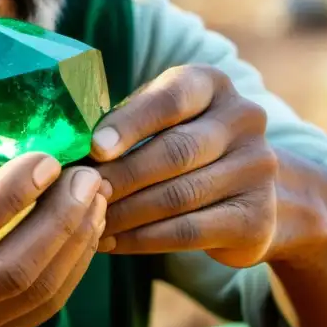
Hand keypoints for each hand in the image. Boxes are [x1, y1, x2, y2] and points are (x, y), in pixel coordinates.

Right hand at [0, 110, 106, 326]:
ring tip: (94, 196)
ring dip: (75, 243)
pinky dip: (68, 267)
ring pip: (35, 294)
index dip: (14, 192)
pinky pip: (38, 309)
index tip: (49, 158)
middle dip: (62, 220)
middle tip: (89, 177)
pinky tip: (80, 228)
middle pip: (12, 269)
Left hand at [89, 65, 278, 267]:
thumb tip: (68, 149)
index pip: (171, 99)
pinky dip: (143, 239)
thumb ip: (126, 123)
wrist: (257, 195)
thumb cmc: (185, 147)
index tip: (94, 148)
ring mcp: (257, 169)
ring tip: (88, 220)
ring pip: (179, 195)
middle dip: (121, 175)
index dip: (130, 123)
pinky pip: (189, 231)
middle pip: (175, 151)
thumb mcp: (163, 121)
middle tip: (80, 192)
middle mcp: (243, 120)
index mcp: (212, 85)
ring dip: (126, 212)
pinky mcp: (256, 219)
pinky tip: (112, 241)